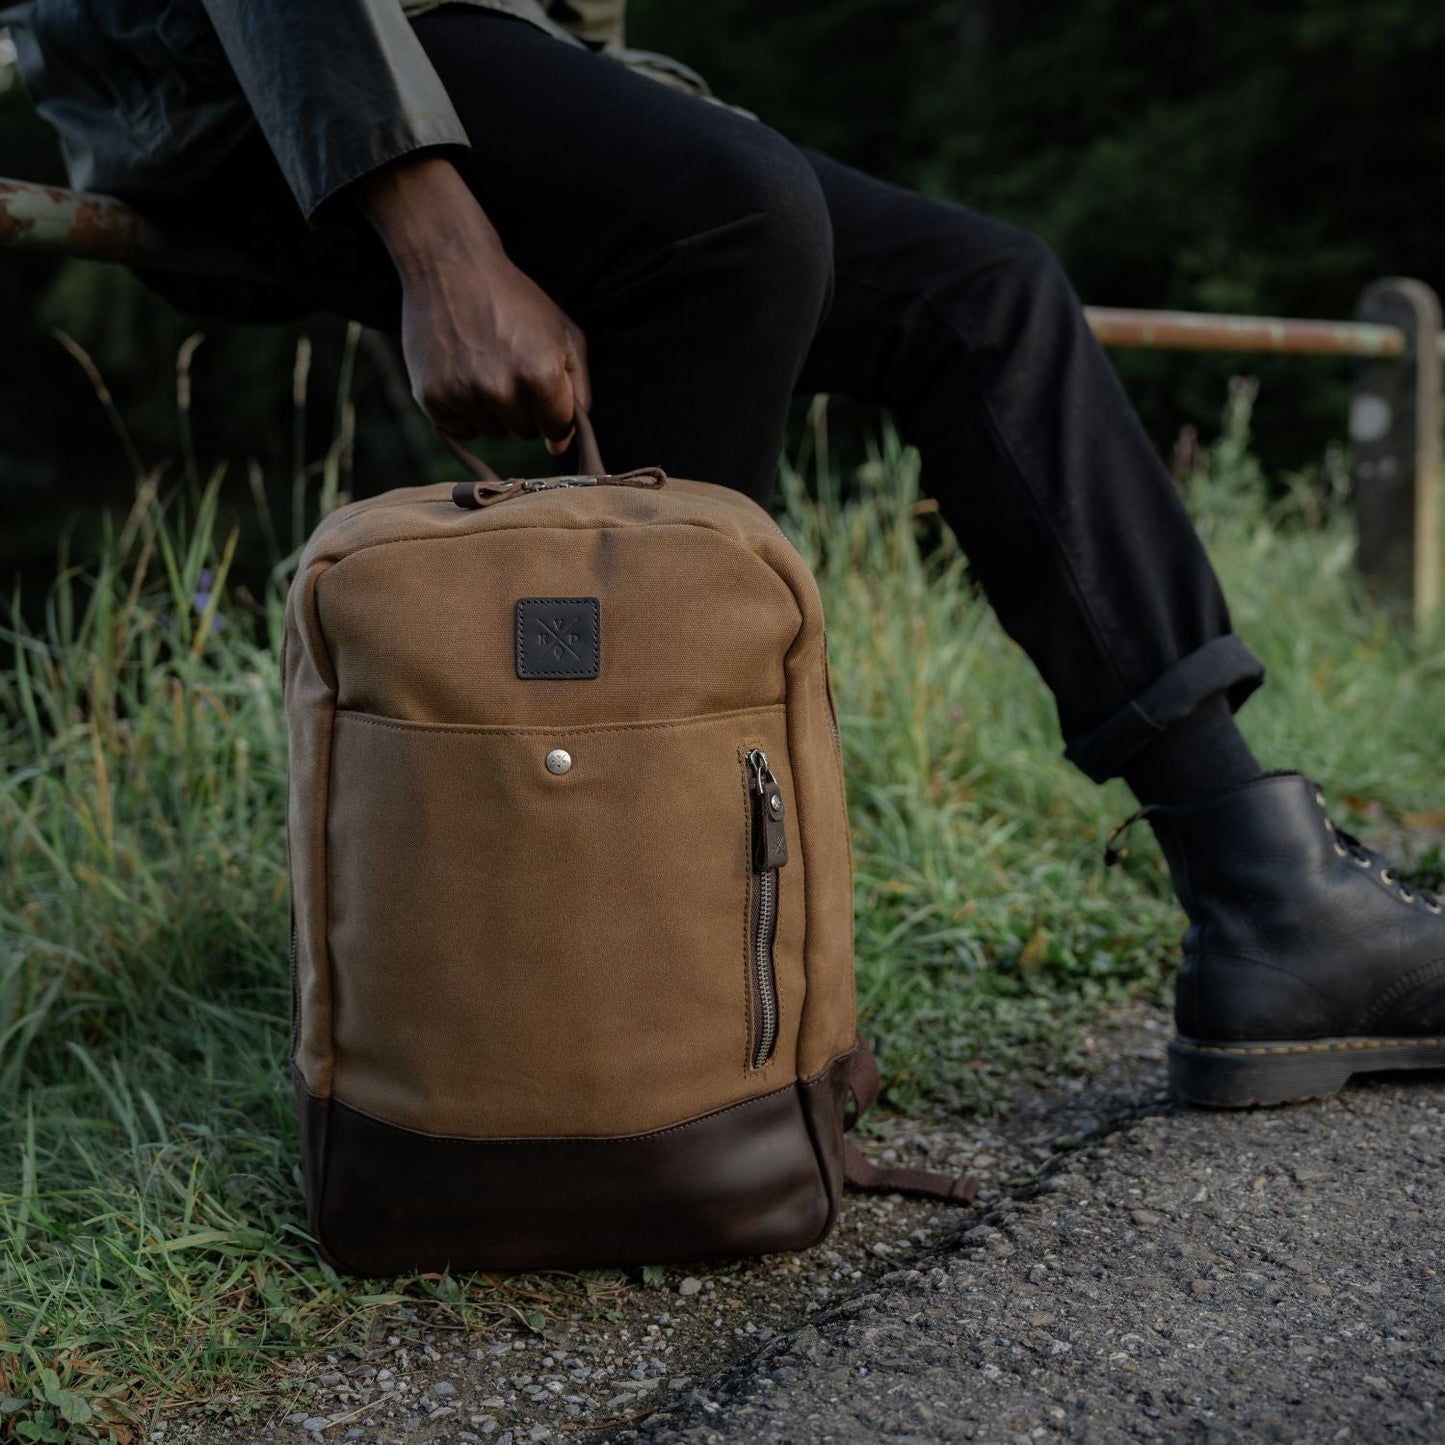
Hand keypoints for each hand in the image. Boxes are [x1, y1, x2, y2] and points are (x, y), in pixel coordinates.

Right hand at [358, 156, 590, 449]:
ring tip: (484, 365)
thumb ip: (579, 391)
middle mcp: (500, 390)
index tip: (541, 384)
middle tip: (509, 365)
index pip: (557, 429)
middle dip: (524, 408)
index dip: (553, 410)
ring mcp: (463, 394)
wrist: (451, 265)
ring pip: (492, 432)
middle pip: (524, 432)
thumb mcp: (564, 334)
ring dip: (493, 410)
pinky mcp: (431, 397)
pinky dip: (463, 411)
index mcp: (540, 375)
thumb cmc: (515, 300)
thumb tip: (561, 445)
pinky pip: (460, 429)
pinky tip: (462, 373)